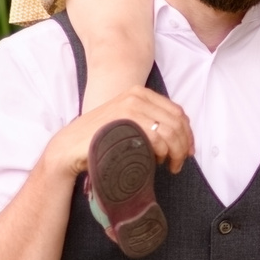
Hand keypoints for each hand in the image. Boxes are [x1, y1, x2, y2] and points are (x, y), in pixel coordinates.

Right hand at [43, 85, 193, 179]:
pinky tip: (157, 162)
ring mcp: (131, 107)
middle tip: (180, 162)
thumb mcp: (127, 122)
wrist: (71, 146)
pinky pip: (157, 138)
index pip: (177, 111)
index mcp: (140, 93)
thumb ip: (149, 121)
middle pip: (177, 121)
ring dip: (176, 152)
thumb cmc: (101, 139)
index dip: (187, 133)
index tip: (188, 150)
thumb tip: (178, 136)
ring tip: (171, 166)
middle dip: (184, 144)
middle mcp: (137, 96)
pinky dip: (163, 153)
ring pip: (170, 130)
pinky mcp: (126, 122)